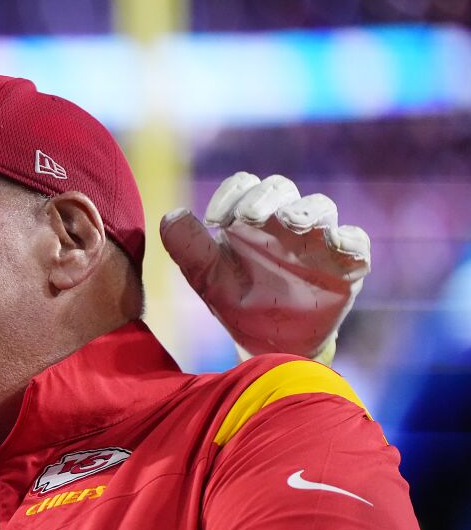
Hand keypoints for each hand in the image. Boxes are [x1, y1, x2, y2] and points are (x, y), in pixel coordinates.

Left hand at [161, 172, 369, 362]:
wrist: (269, 344)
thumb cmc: (238, 301)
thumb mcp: (206, 278)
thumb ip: (187, 247)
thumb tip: (172, 215)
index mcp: (250, 218)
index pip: (244, 186)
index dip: (231, 194)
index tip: (214, 221)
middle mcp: (284, 221)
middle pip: (281, 188)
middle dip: (266, 196)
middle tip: (249, 216)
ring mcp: (317, 240)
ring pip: (320, 206)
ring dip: (307, 211)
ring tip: (291, 223)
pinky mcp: (346, 264)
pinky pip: (356, 241)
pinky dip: (350, 239)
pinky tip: (337, 244)